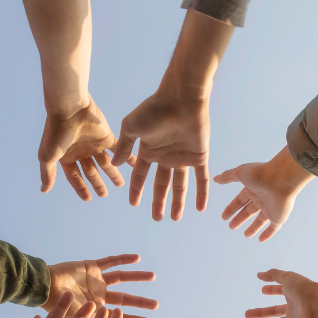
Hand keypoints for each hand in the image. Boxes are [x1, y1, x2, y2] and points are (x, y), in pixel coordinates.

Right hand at [39, 97, 122, 200]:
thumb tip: (44, 190)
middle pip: (91, 171)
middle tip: (105, 194)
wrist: (69, 107)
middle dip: (98, 183)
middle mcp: (81, 151)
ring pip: (105, 162)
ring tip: (120, 183)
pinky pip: (118, 150)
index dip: (81, 187)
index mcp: (66, 156)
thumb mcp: (47, 156)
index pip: (75, 176)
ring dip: (113, 173)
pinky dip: (126, 157)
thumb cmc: (56, 131)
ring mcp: (94, 144)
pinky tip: (133, 165)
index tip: (88, 198)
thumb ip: (48, 174)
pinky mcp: (106, 136)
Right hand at [46, 254, 157, 317]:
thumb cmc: (56, 308)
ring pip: (121, 278)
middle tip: (156, 305)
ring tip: (153, 276)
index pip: (119, 317)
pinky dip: (123, 259)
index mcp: (95, 310)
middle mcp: (98, 295)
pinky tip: (137, 258)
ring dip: (136, 277)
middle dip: (139, 302)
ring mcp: (95, 281)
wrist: (44, 287)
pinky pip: (110, 262)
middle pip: (124, 299)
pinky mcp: (91, 267)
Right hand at [112, 92, 209, 221]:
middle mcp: (166, 156)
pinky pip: (202, 179)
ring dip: (177, 202)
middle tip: (157, 219)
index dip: (136, 189)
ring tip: (174, 218)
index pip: (141, 175)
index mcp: (149, 150)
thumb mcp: (131, 127)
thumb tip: (115, 164)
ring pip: (180, 186)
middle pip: (161, 184)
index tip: (133, 204)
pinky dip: (202, 193)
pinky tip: (201, 208)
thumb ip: (123, 146)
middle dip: (158, 201)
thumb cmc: (154, 109)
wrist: (181, 98)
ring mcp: (183, 157)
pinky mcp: (199, 156)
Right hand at [214, 146, 314, 240]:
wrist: (281, 178)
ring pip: (260, 220)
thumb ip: (227, 176)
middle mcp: (261, 198)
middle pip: (248, 211)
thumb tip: (215, 178)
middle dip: (240, 219)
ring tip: (246, 235)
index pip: (239, 201)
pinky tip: (261, 239)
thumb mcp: (239, 173)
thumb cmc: (260, 173)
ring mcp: (271, 208)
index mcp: (252, 188)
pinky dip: (267, 234)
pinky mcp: (278, 217)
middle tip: (231, 227)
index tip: (224, 217)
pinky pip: (273, 228)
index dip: (231, 209)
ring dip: (253, 227)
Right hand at [244, 269, 317, 317]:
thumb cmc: (304, 288)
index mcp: (292, 293)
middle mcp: (292, 307)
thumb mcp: (287, 277)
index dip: (271, 290)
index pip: (280, 291)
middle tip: (246, 314)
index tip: (263, 289)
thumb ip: (273, 275)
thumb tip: (259, 275)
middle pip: (272, 311)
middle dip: (259, 313)